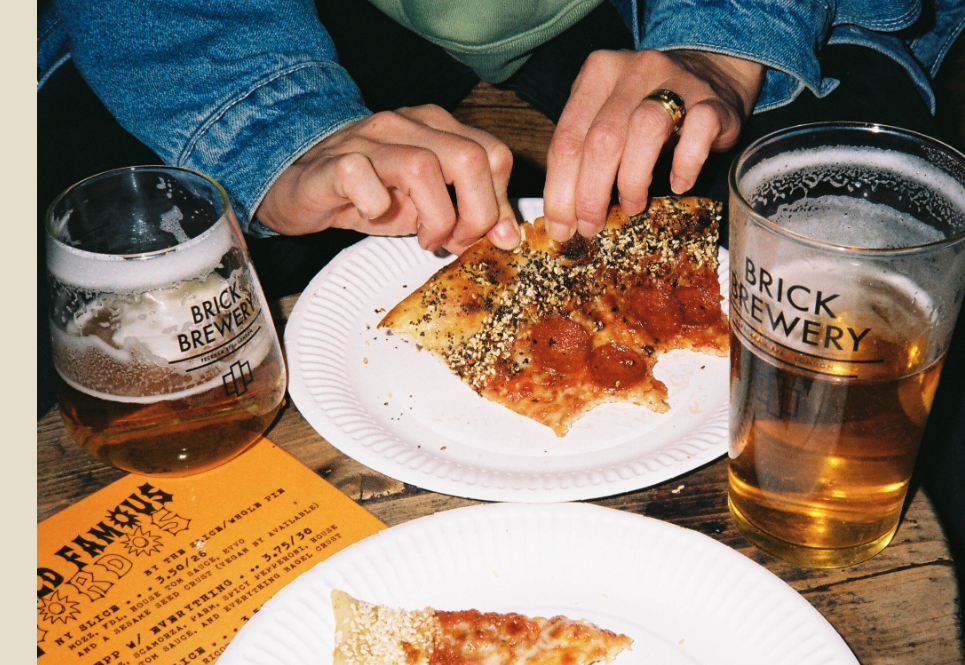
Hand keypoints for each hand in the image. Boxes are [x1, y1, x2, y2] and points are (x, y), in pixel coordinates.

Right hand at [256, 105, 520, 253]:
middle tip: (458, 242)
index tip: (493, 239)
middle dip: (477, 214)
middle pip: (470, 158)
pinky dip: (376, 206)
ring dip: (436, 217)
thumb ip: (466, 208)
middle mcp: (406, 125)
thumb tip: (506, 237)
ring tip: (425, 239)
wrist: (299, 184)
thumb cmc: (366, 192)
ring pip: (424, 167)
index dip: (501, 203)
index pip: (494, 154)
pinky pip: (363, 178)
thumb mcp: (425, 201)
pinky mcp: (333, 164)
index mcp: (435, 129)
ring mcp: (368, 140)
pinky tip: (374, 218)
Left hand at [543, 49, 764, 240]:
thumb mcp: (607, 118)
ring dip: (632, 180)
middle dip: (591, 194)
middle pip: (601, 139)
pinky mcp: (712, 98)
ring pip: (644, 130)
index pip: (566, 139)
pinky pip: (698, 129)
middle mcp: (632, 70)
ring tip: (632, 207)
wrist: (710, 75)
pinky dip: (685, 164)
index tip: (561, 228)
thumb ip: (583, 154)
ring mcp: (675, 80)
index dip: (559, 191)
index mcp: (596, 74)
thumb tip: (563, 216)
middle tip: (592, 226)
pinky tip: (678, 184)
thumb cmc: (647, 108)